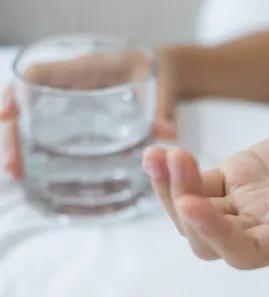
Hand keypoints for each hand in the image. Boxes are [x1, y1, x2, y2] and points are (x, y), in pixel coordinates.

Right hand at [0, 48, 182, 178]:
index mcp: (91, 68)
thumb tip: (168, 134)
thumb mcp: (163, 90)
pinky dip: (39, 145)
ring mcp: (75, 98)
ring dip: (21, 142)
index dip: (20, 92)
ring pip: (35, 115)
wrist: (166, 74)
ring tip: (18, 173)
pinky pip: (51, 126)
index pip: (43, 73)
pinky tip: (36, 169)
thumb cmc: (160, 75)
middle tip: (13, 166)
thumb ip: (163, 110)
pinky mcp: (81, 114)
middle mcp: (76, 82)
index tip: (7, 115)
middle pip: (30, 101)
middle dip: (16, 131)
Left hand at [142, 114, 268, 268]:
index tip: (193, 204)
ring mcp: (245, 201)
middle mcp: (264, 227)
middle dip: (185, 207)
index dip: (218, 235)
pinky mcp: (236, 175)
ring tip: (157, 156)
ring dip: (170, 188)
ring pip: (195, 210)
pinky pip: (198, 180)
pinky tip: (160, 152)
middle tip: (176, 163)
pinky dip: (176, 170)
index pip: (247, 252)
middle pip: (207, 239)